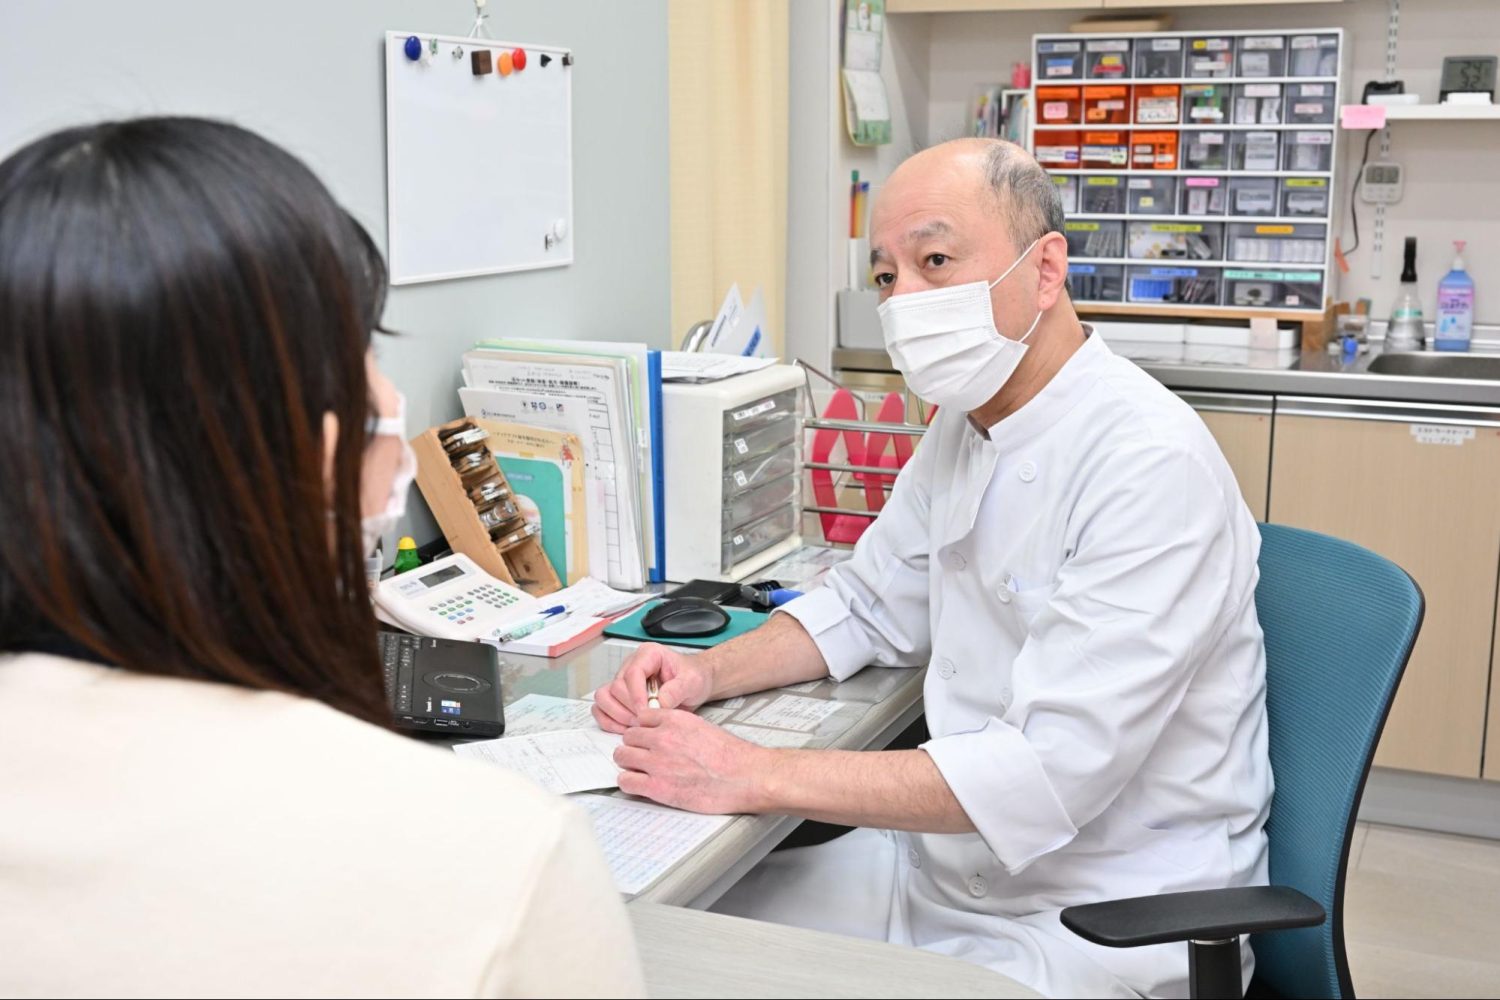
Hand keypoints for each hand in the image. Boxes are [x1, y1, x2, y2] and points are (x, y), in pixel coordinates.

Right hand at [591, 643, 713, 733]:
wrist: (694, 684)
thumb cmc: (692, 677)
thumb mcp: (692, 681)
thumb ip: (677, 690)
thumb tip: (659, 702)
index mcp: (648, 655)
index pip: (632, 673)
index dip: (635, 694)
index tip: (644, 711)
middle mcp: (632, 666)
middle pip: (616, 687)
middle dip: (628, 708)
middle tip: (644, 722)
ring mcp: (623, 682)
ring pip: (604, 697)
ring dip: (616, 715)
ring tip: (636, 725)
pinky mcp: (620, 697)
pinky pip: (603, 708)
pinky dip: (610, 721)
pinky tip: (625, 728)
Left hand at [613, 710, 771, 813]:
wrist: (744, 777)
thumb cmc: (730, 756)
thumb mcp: (702, 727)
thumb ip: (678, 727)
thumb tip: (663, 732)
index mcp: (674, 720)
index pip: (641, 718)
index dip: (643, 729)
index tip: (645, 737)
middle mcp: (662, 738)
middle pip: (628, 736)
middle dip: (634, 746)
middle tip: (642, 755)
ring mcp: (657, 762)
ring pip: (622, 757)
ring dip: (629, 763)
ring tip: (639, 770)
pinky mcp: (657, 787)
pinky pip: (625, 782)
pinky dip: (629, 783)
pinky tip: (639, 784)